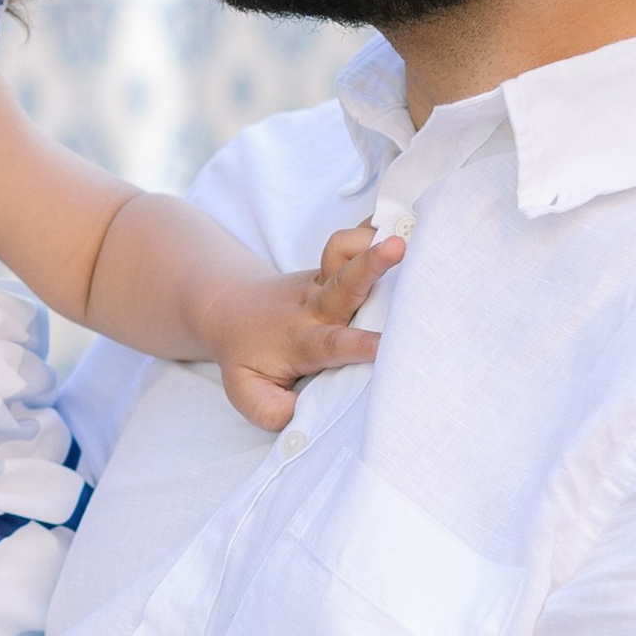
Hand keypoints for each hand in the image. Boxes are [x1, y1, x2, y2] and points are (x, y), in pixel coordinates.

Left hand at [205, 225, 400, 432]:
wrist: (230, 310)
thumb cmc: (246, 356)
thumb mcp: (246, 391)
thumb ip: (269, 409)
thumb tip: (299, 415)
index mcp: (301, 340)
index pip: (331, 344)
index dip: (358, 345)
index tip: (385, 346)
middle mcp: (315, 306)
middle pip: (342, 282)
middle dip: (369, 265)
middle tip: (396, 248)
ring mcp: (322, 281)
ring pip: (343, 253)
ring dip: (370, 240)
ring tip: (405, 232)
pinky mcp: (330, 267)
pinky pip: (349, 242)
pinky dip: (370, 228)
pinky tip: (397, 220)